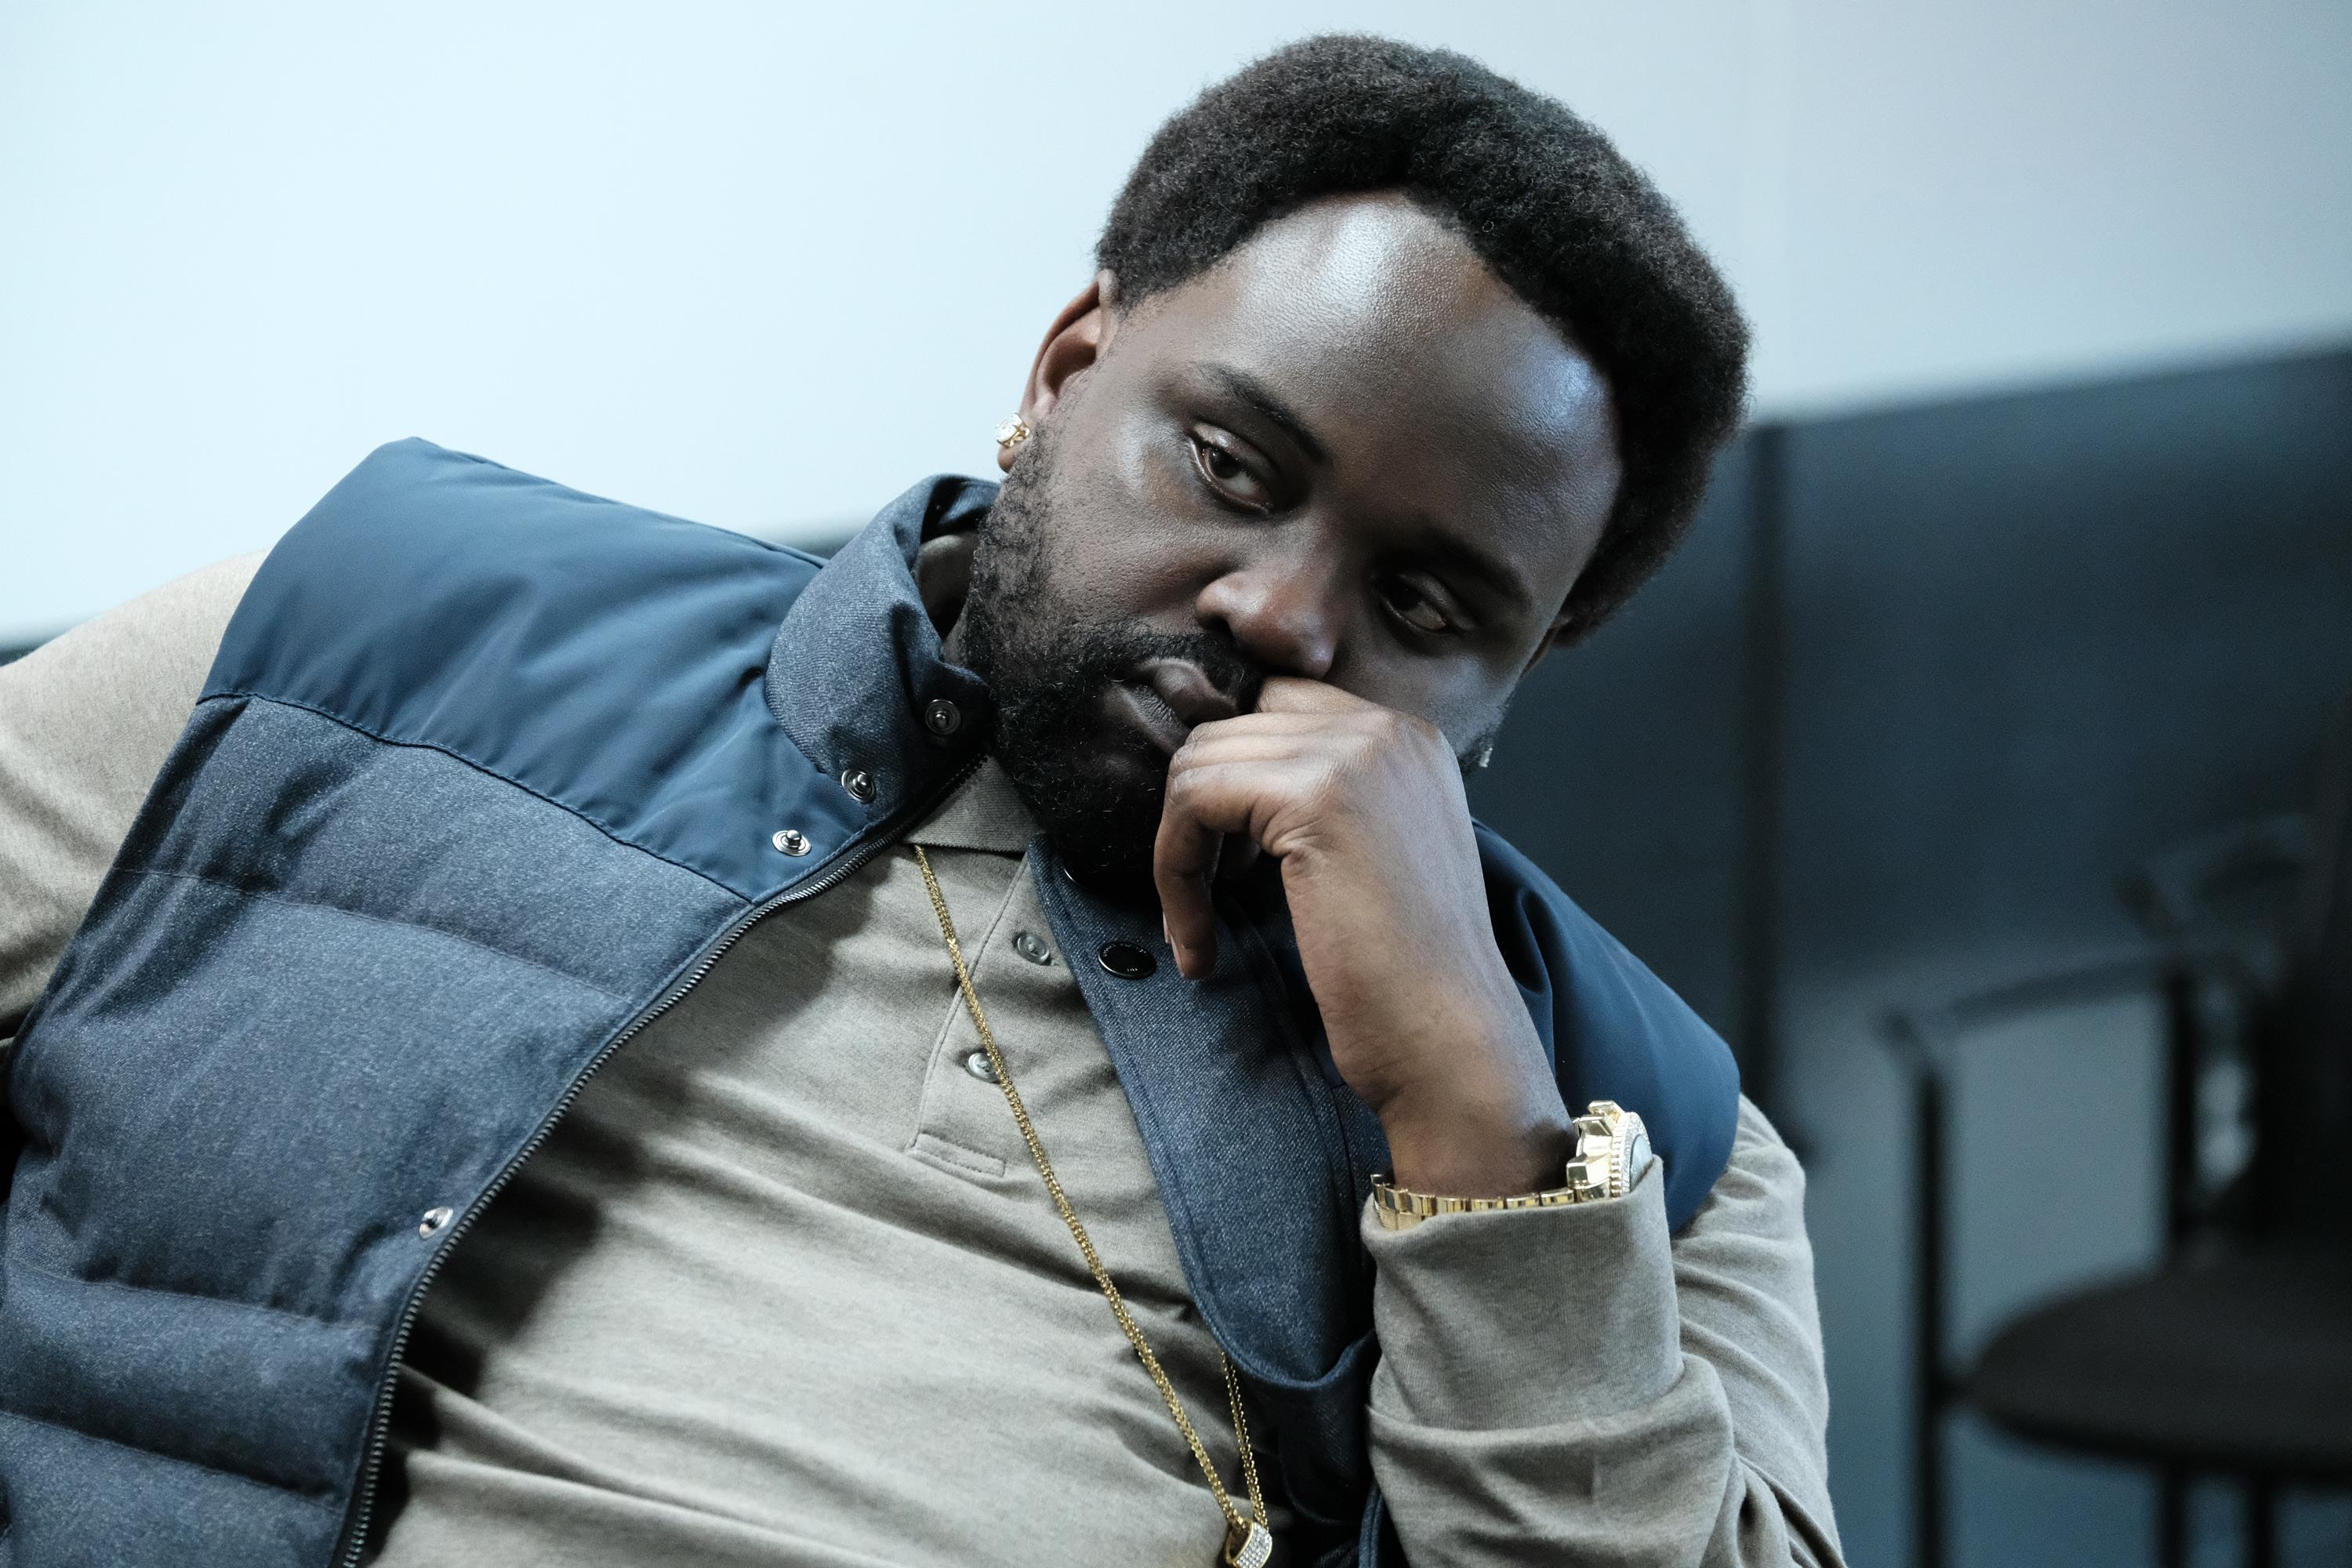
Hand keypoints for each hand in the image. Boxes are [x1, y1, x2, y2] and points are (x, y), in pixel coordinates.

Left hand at [1153, 678, 1572, 1194]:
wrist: (1447, 1041)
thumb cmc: (1403, 977)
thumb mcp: (1370, 857)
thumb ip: (1318, 801)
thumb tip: (1214, 777)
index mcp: (1408, 738)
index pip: (1277, 705)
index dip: (1231, 781)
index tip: (1229, 864)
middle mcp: (1388, 729)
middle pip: (1230, 729)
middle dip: (1197, 818)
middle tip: (1204, 902)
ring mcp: (1355, 754)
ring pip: (1200, 763)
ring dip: (1179, 852)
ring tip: (1200, 929)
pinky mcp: (1314, 796)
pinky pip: (1193, 801)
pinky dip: (1175, 871)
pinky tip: (1199, 940)